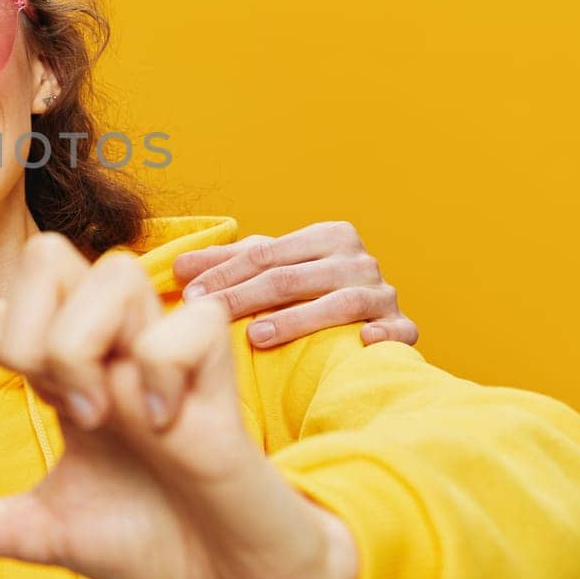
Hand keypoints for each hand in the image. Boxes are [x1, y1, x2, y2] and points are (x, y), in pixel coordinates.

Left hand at [0, 233, 357, 578]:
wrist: (234, 577)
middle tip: (49, 406)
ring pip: (114, 272)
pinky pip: (188, 322)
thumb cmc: (149, 537)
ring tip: (103, 417)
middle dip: (28, 327)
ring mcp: (163, 353)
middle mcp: (108, 347)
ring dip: (88, 346)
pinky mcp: (221, 373)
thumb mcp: (39, 533)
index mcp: (60, 370)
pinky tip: (166, 425)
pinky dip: (163, 372)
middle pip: (49, 253)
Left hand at [174, 220, 417, 348]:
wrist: (369, 316)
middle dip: (245, 297)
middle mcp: (359, 260)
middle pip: (294, 278)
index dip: (224, 274)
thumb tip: (176, 266)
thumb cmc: (308, 290)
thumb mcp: (271, 270)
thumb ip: (226, 264)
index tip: (190, 297)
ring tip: (258, 337)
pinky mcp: (403, 326)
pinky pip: (398, 330)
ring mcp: (384, 294)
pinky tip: (362, 342)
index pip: (266, 255)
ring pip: (341, 303)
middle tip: (209, 318)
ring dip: (299, 320)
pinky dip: (383, 335)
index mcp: (329, 236)